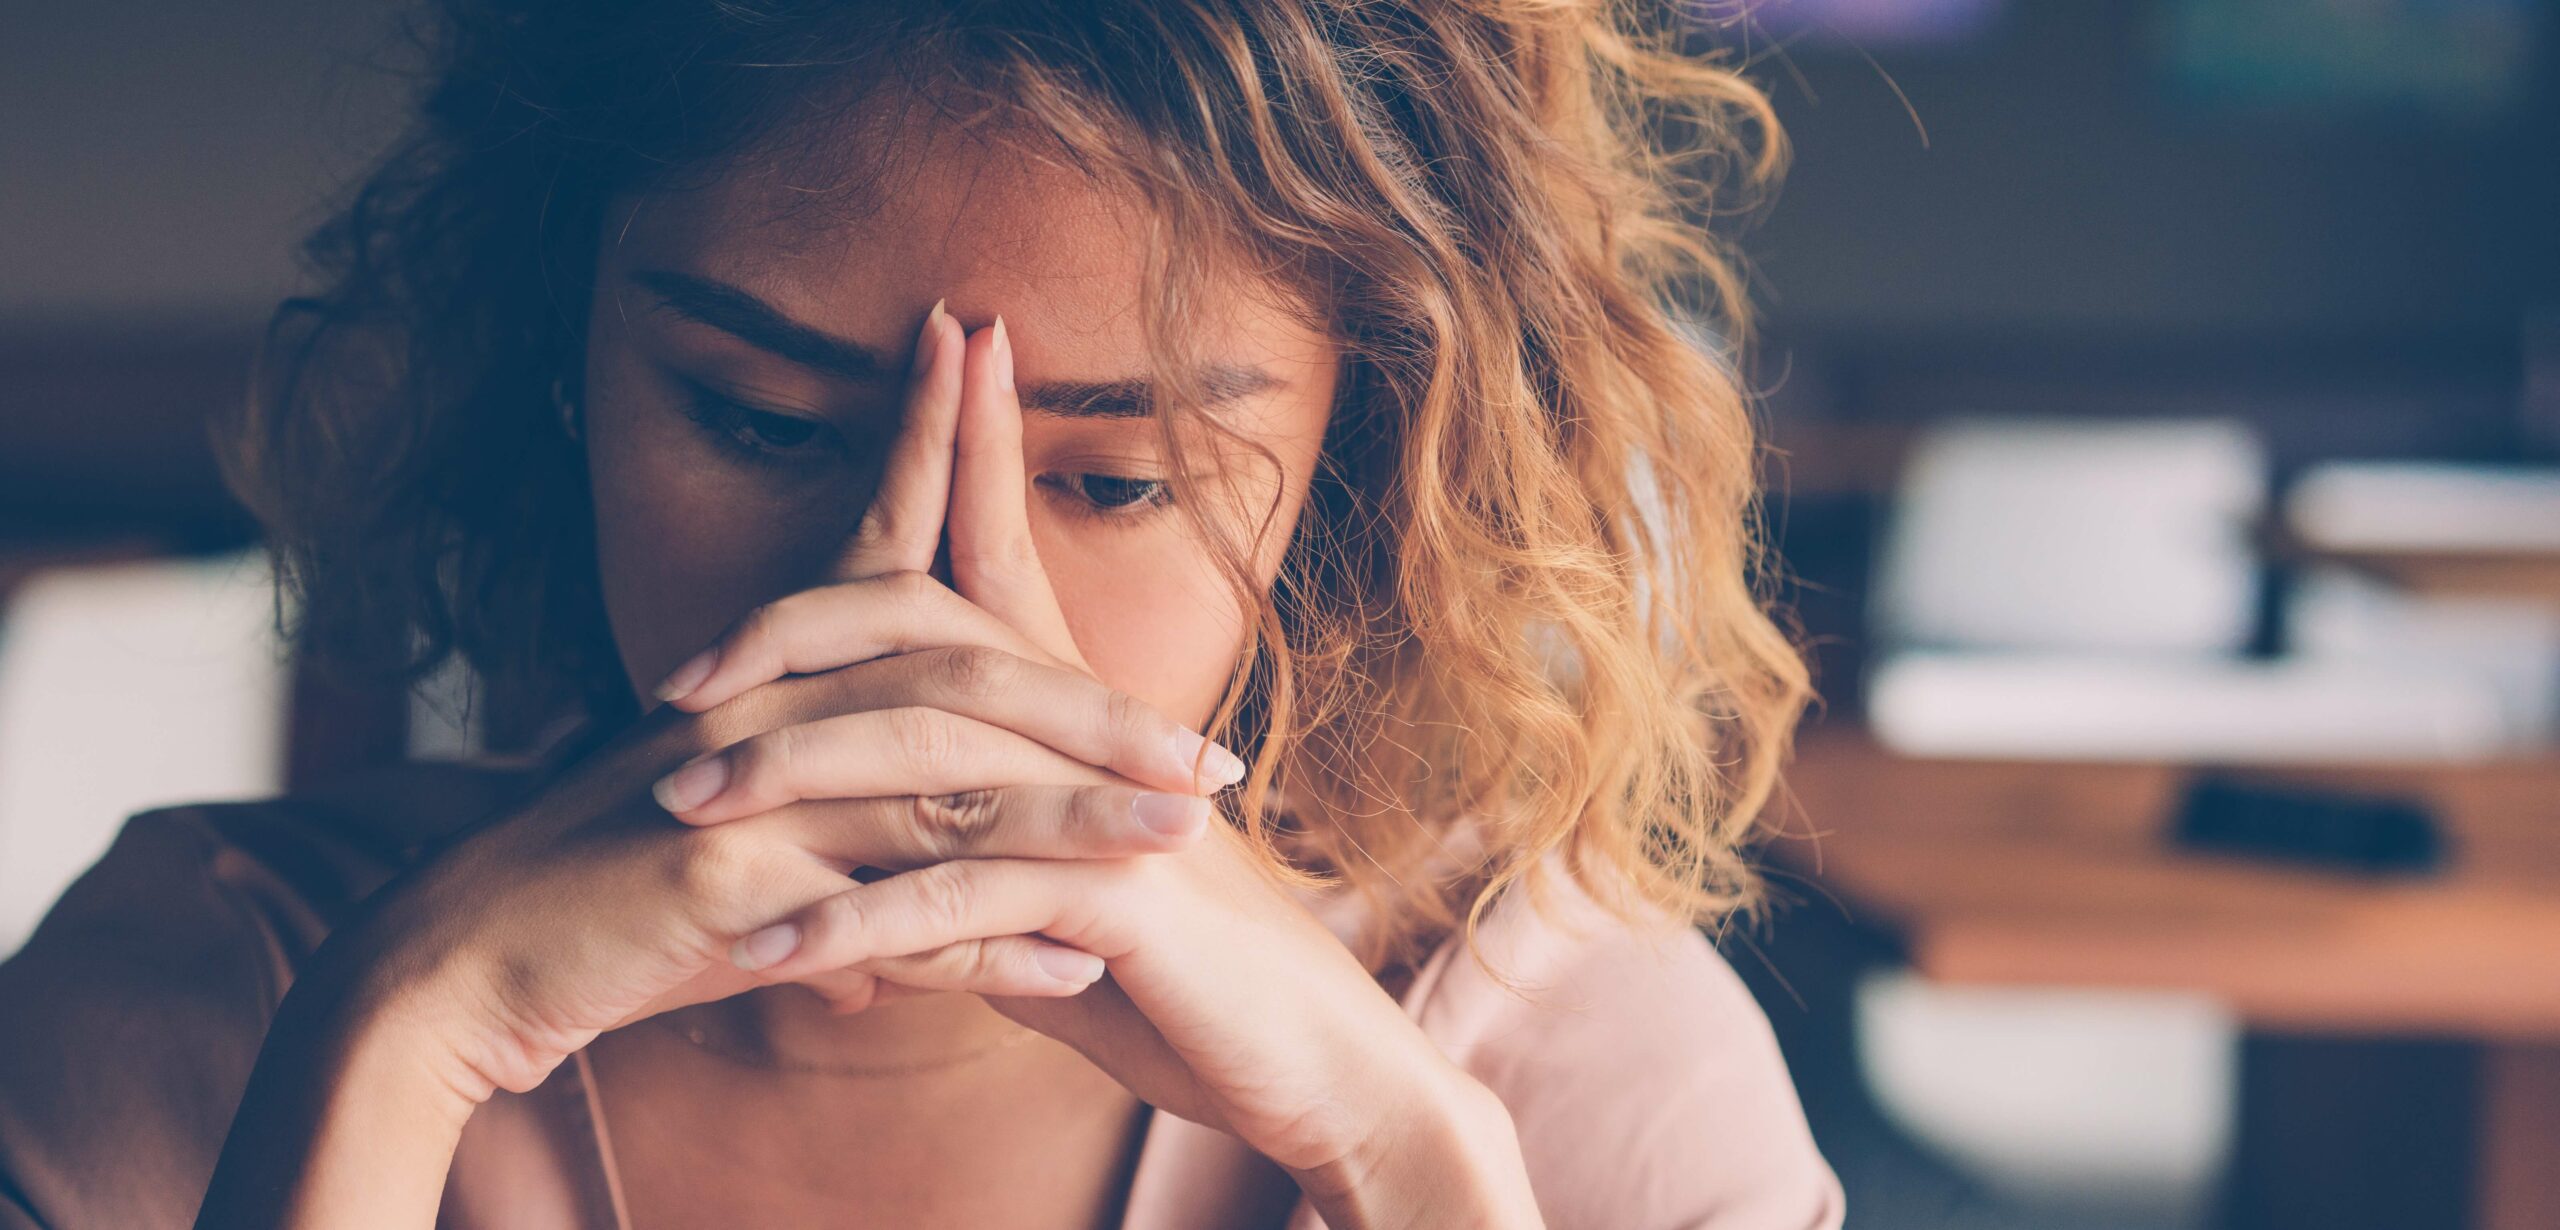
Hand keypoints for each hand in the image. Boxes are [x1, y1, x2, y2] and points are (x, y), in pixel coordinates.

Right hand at [334, 303, 1241, 1103]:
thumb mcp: (750, 824)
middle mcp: (765, 711)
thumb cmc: (615, 894)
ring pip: (944, 790)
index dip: (929, 438)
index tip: (982, 339)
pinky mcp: (722, 883)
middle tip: (1218, 752)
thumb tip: (979, 847)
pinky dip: (987, 947)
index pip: (871, 539)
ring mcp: (743, 792)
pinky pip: (884, 912)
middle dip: (1096, 711)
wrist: (466, 963)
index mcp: (770, 674)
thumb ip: (859, 818)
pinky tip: (1075, 965)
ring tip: (1189, 836)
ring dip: (1078, 817)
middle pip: (958, 677)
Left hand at [662, 312, 1540, 1222]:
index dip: (973, 440)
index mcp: (1078, 711)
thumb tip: (875, 844)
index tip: (943, 336)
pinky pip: (956, 901)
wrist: (1301, 1056)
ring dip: (788, 782)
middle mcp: (1093, 735)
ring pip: (926, 759)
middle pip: (933, 632)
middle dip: (797, 633)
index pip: (1008, 548)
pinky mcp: (1117, 899)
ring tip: (676, 812)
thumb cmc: (1177, 971)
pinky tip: (759, 956)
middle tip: (673, 680)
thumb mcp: (1055, 891)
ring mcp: (1108, 807)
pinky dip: (848, 930)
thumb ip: (972, 845)